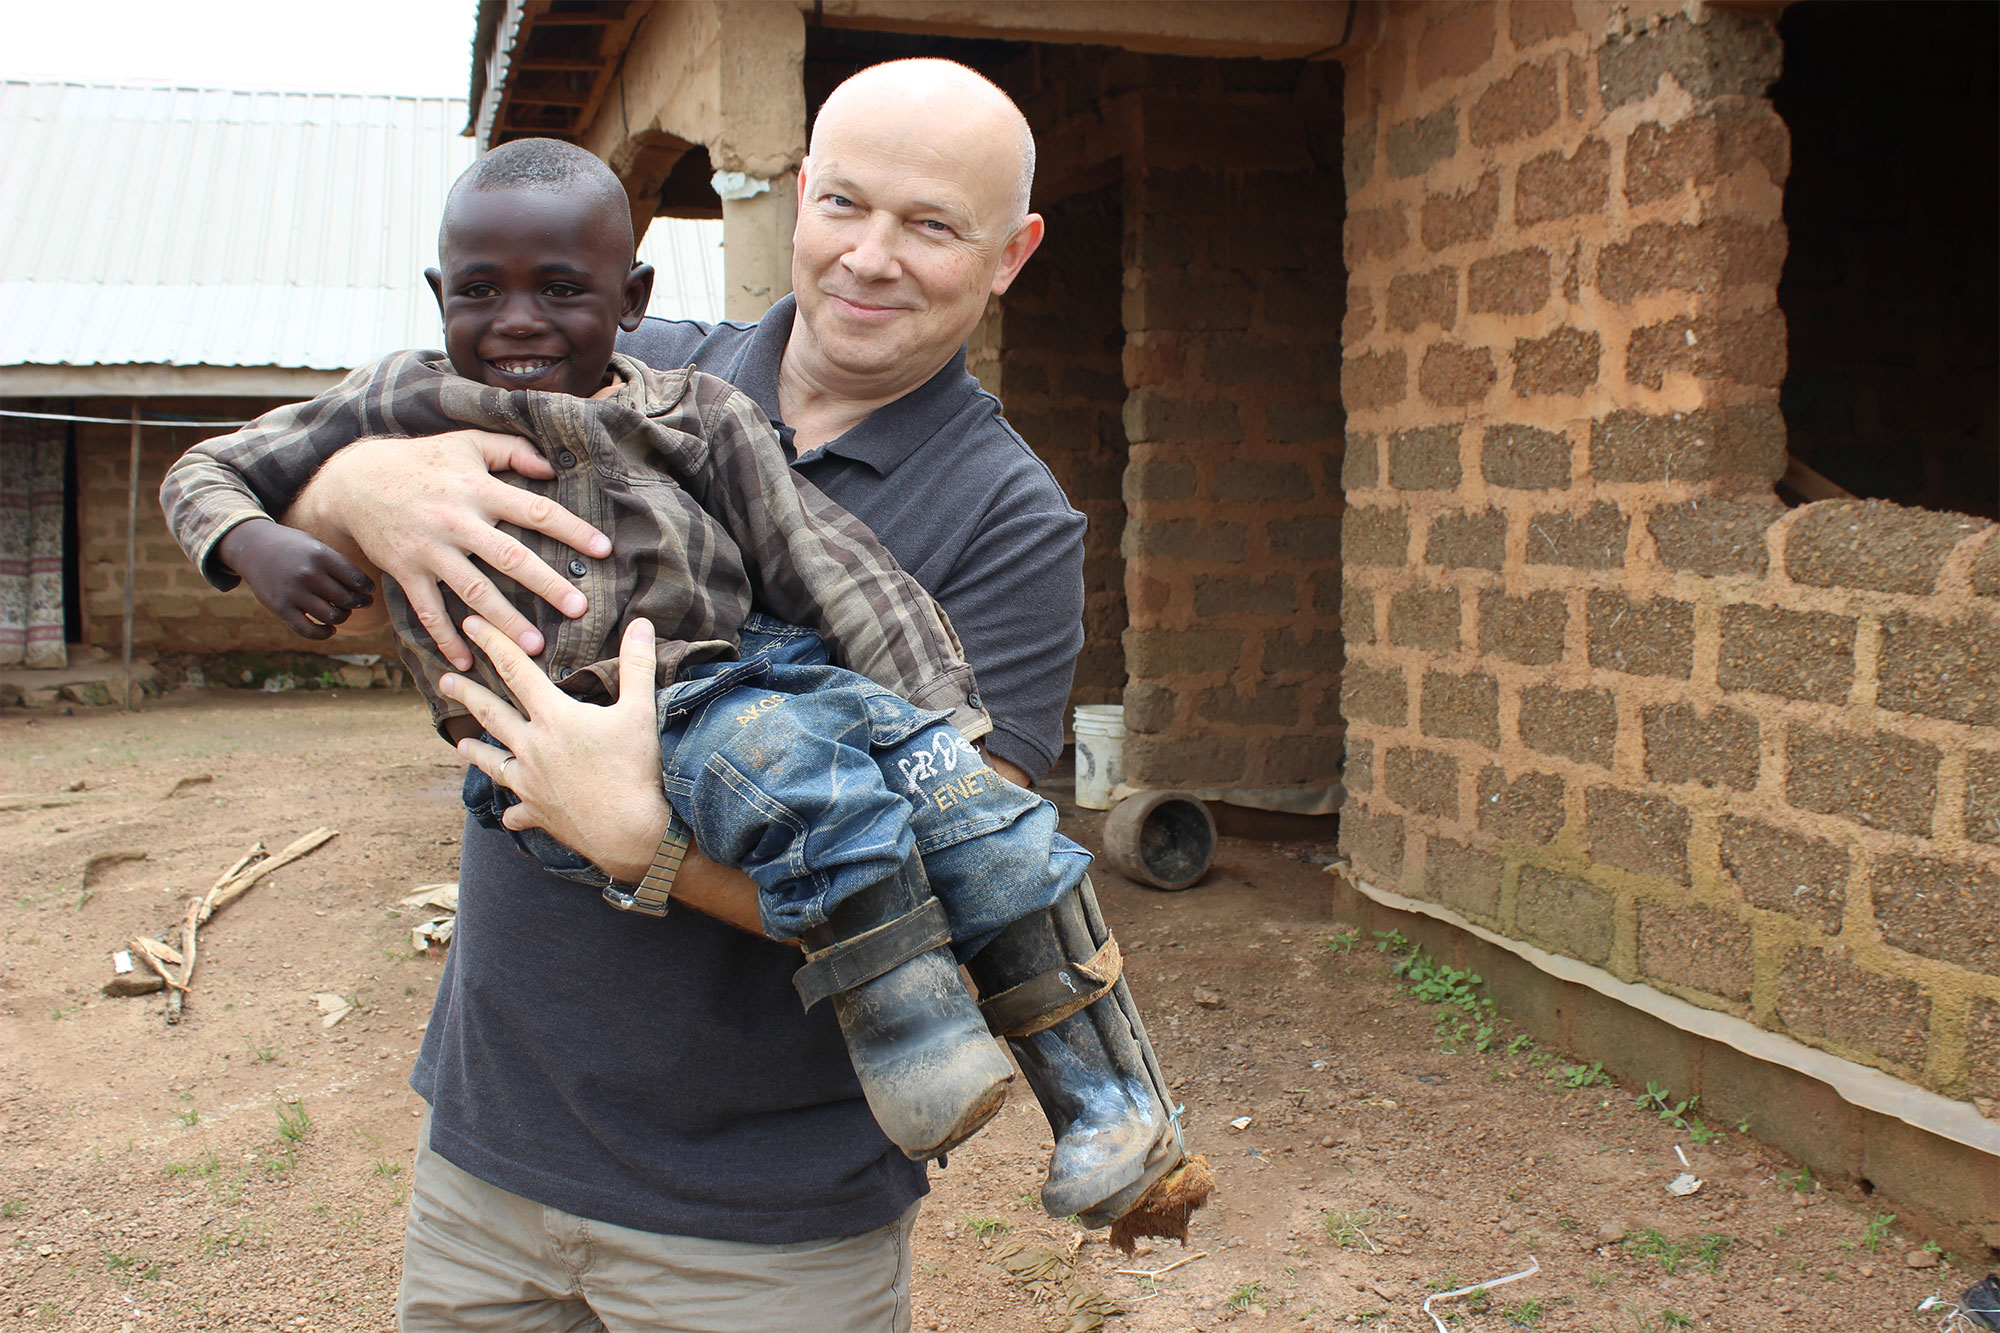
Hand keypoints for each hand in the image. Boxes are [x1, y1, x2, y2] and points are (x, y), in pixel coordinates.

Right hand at [216, 518, 373, 639]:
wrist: (254, 547)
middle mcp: (308, 574)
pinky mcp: (281, 608)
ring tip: (343, 611)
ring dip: (343, 616)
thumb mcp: (317, 546)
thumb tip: (366, 591)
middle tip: (362, 602)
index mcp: (321, 555)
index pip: (357, 578)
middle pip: (347, 599)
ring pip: (332, 616)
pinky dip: (324, 633)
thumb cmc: (294, 547)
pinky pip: (308, 631)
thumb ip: (339, 565)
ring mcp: (293, 593)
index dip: (367, 588)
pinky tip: (330, 628)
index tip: (368, 590)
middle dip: (360, 603)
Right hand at [285, 430, 611, 671]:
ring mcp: (430, 550)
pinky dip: (445, 639)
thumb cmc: (421, 461)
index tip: (604, 550)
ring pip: (472, 590)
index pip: (535, 511)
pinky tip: (467, 662)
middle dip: (546, 585)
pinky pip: (427, 611)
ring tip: (533, 648)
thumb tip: (553, 467)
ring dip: (503, 621)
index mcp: (478, 488)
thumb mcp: (466, 443)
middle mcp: (457, 521)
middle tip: (579, 609)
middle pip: (509, 556)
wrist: (354, 480)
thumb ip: (512, 450)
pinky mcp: (406, 571)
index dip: (571, 529)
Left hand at [441, 615, 674, 880]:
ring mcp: (531, 784)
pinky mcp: (538, 813)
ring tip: (460, 744)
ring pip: (493, 763)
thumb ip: (637, 665)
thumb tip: (640, 622)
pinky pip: (516, 812)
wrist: (629, 833)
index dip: (493, 643)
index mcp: (554, 718)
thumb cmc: (636, 770)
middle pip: (492, 714)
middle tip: (444, 681)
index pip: (517, 670)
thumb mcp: (640, 711)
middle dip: (467, 694)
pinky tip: (507, 813)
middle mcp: (533, 748)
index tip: (472, 625)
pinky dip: (511, 811)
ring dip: (475, 751)